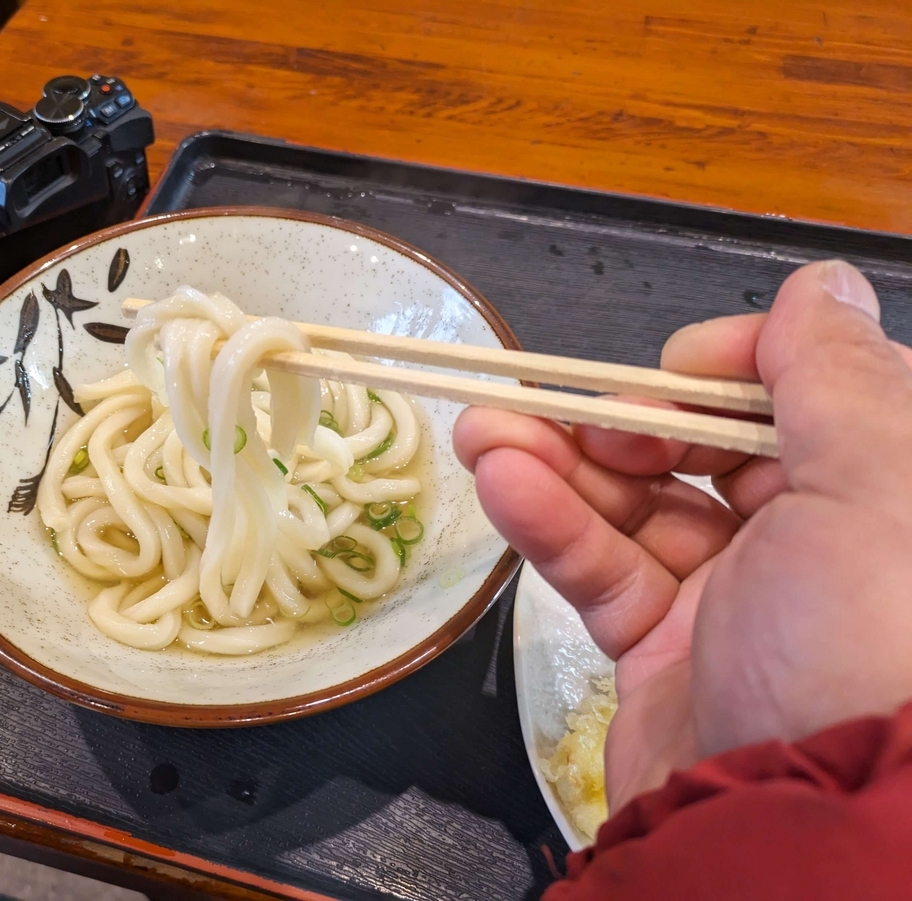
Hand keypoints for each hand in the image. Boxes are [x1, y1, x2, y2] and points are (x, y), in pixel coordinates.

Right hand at [454, 260, 911, 811]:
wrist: (795, 823)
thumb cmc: (865, 643)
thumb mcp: (875, 486)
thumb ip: (840, 375)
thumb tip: (822, 286)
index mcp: (876, 493)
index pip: (797, 396)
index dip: (732, 366)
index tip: (678, 366)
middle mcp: (812, 540)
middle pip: (702, 448)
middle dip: (623, 417)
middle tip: (569, 406)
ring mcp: (732, 598)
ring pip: (636, 505)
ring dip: (558, 462)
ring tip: (485, 429)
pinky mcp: (663, 648)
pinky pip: (603, 569)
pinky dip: (550, 523)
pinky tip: (502, 483)